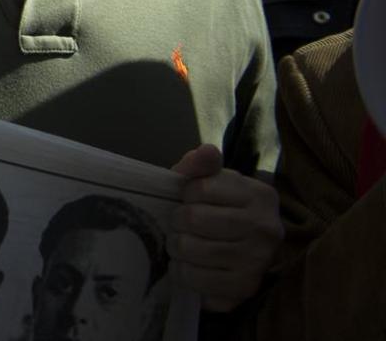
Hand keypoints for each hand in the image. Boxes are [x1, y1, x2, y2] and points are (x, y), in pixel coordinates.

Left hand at [168, 144, 281, 311]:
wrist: (245, 251)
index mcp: (259, 195)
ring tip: (183, 244)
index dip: (185, 194)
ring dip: (176, 247)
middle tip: (180, 224)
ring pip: (190, 250)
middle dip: (177, 221)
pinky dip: (182, 272)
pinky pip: (194, 279)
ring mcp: (258, 262)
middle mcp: (266, 229)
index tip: (190, 199)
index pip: (199, 188)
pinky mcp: (244, 289)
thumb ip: (201, 165)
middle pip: (192, 219)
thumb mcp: (213, 181)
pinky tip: (189, 266)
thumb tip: (205, 152)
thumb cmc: (222, 209)